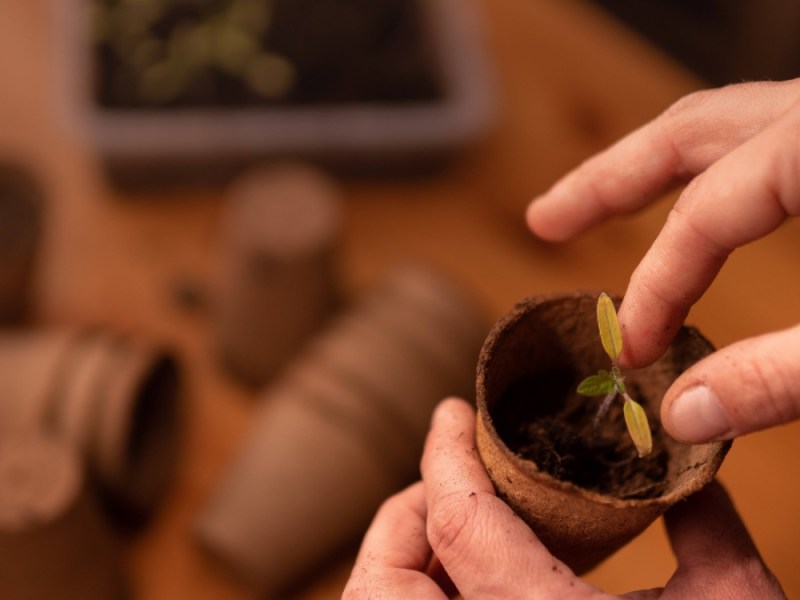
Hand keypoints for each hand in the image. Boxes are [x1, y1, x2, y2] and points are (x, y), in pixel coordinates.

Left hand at [342, 398, 782, 598]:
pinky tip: (476, 584)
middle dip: (407, 519)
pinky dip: (425, 599)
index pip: (455, 521)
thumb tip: (685, 470)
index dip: (444, 454)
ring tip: (461, 531)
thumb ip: (702, 527)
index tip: (451, 414)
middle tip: (452, 484)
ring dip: (409, 565)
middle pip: (381, 585)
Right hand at [526, 79, 799, 442]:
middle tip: (544, 222)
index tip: (634, 353)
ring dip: (649, 162)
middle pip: (689, 131)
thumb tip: (683, 415)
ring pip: (722, 123)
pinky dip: (707, 168)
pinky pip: (760, 139)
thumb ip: (781, 378)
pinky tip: (691, 201)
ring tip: (594, 202)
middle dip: (608, 178)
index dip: (658, 288)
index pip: (706, 216)